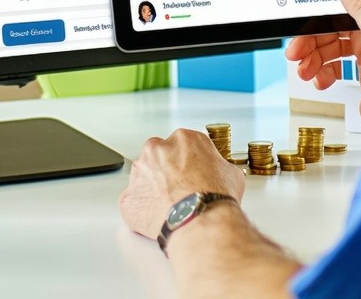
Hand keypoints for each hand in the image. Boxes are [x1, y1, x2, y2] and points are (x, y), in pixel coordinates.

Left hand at [119, 129, 245, 238]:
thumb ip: (217, 166)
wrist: (200, 220)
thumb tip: (218, 173)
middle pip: (159, 157)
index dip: (189, 162)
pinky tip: (160, 218)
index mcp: (183, 139)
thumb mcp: (231, 173)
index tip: (192, 173)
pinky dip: (144, 210)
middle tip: (180, 190)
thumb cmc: (215, 197)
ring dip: (153, 188)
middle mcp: (156, 150)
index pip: (183, 145)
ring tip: (171, 207)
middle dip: (167, 171)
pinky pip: (135, 202)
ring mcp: (139, 173)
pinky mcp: (129, 197)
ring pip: (143, 177)